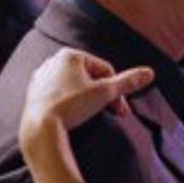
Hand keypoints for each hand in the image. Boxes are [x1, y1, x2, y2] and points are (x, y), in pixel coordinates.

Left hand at [22, 48, 153, 130]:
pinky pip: (59, 94)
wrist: (40, 128)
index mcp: (70, 55)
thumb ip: (127, 82)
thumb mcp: (105, 93)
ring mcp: (41, 77)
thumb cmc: (71, 106)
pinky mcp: (33, 92)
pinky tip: (70, 115)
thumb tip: (150, 72)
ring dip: (85, 98)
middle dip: (101, 94)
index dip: (116, 89)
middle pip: (89, 77)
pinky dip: (68, 102)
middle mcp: (52, 61)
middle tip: (109, 112)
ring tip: (87, 113)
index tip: (119, 109)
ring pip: (74, 85)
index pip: (104, 69)